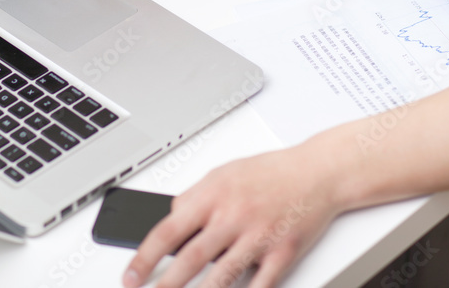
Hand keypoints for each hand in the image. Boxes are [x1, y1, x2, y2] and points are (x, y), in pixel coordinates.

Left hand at [124, 146, 342, 287]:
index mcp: (213, 195)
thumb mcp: (223, 173)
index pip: (168, 230)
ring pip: (222, 276)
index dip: (144, 257)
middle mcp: (233, 216)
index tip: (131, 275)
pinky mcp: (282, 252)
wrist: (317, 172)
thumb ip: (195, 197)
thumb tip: (170, 219)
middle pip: (190, 259)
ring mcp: (259, 237)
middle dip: (164, 285)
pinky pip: (260, 284)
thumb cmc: (271, 172)